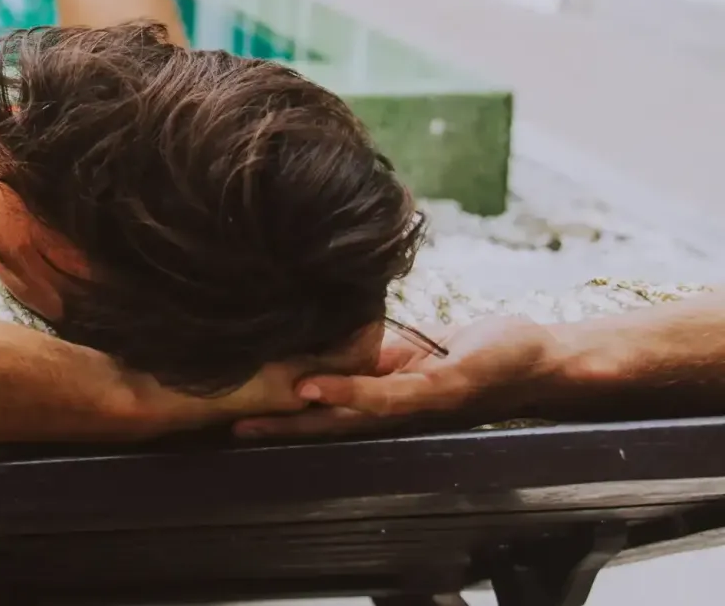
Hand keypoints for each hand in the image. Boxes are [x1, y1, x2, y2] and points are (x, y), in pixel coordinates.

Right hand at [233, 316, 561, 439]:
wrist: (541, 359)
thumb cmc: (482, 352)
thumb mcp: (415, 347)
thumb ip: (373, 351)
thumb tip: (327, 339)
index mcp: (387, 397)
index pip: (326, 407)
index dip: (283, 411)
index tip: (234, 409)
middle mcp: (396, 412)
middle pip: (328, 425)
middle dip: (278, 429)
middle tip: (228, 431)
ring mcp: (414, 407)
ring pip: (346, 419)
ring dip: (299, 421)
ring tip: (254, 421)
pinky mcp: (436, 393)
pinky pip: (384, 396)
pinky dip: (346, 391)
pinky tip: (313, 387)